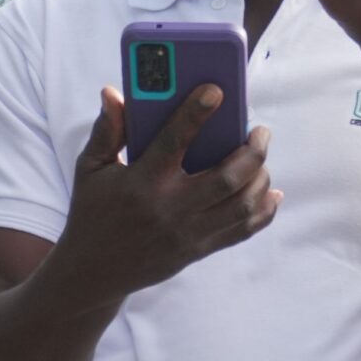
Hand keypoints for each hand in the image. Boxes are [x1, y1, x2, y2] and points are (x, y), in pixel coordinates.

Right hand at [55, 85, 278, 301]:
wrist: (94, 270)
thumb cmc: (92, 211)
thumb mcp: (90, 169)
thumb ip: (107, 131)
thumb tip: (113, 93)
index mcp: (141, 182)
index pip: (174, 141)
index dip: (196, 113)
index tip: (216, 90)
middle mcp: (169, 208)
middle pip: (227, 178)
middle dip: (253, 151)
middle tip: (260, 131)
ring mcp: (188, 232)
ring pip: (241, 204)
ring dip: (261, 177)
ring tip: (261, 158)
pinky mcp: (198, 249)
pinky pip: (242, 231)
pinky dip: (263, 211)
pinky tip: (270, 192)